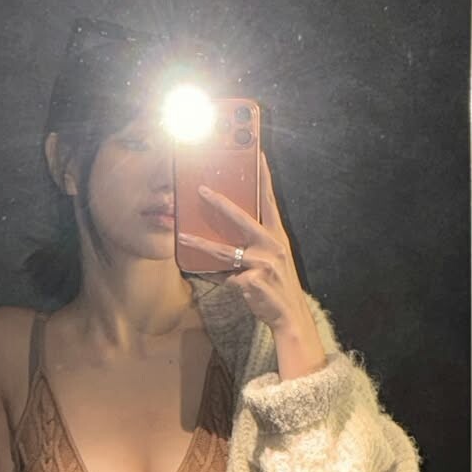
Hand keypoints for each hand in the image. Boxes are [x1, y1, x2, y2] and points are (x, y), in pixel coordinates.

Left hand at [177, 152, 319, 340]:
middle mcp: (272, 246)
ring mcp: (262, 264)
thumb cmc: (278, 285)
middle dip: (219, 203)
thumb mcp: (273, 259)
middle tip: (200, 190)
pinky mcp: (251, 282)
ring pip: (223, 251)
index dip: (263, 177)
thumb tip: (224, 231)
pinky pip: (222, 276)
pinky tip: (198, 272)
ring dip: (200, 243)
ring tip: (182, 236)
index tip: (256, 154)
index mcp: (277, 237)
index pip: (269, 201)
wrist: (290, 316)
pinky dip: (210, 275)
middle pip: (241, 219)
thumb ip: (254, 243)